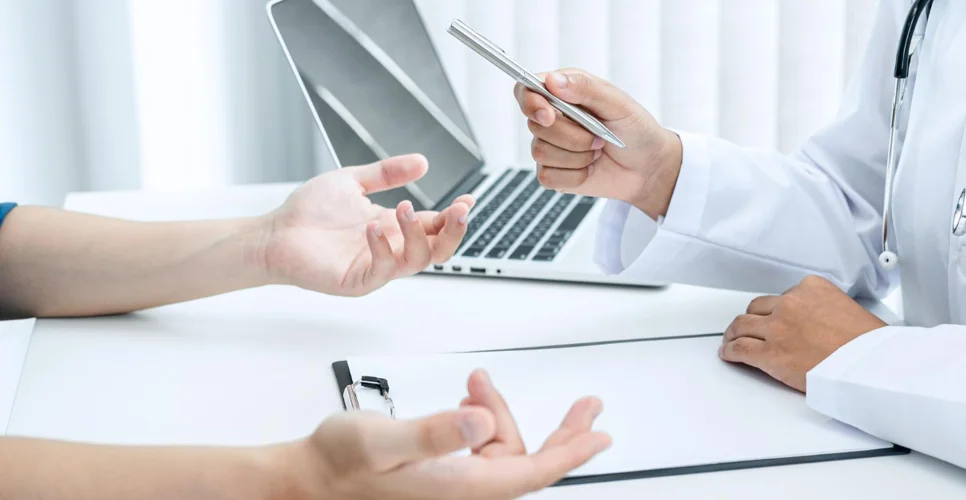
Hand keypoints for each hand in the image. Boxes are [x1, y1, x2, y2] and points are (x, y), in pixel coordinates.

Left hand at [260, 154, 474, 296]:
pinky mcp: (357, 280)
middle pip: (438, 250)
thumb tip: (422, 162)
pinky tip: (373, 228)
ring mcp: (376, 266)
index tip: (467, 199)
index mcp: (393, 227)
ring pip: (416, 261)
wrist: (275, 232)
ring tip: (401, 210)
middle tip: (458, 211)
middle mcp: (390, 248)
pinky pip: (382, 271)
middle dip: (453, 232)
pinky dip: (383, 249)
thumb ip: (387, 172)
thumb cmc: (309, 212)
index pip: (435, 225)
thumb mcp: (353, 181)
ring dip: (417, 236)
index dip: (454, 215)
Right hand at [292, 370, 610, 499]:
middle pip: (528, 459)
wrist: (310, 477)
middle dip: (558, 430)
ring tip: (474, 383)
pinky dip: (483, 418)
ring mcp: (456, 483)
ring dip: (498, 411)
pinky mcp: (446, 473)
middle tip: (588, 406)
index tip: (600, 435)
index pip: (532, 472)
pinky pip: (482, 445)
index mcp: (459, 487)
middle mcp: (464, 490)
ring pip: (503, 445)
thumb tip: (476, 421)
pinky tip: (470, 399)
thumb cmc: (338, 464)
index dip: (571, 453)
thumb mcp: (381, 440)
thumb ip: (432, 432)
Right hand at [514, 69, 682, 218]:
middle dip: (571, 135)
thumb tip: (552, 81)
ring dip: (577, 156)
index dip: (530, 102)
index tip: (548, 115)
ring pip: (541, 152)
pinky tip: (589, 168)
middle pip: (535, 125)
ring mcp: (550, 146)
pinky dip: (574, 175)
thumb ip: (585, 88)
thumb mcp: (618, 103)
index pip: (526, 90)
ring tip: (597, 151)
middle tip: (600, 137)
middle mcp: (553, 117)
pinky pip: (548, 176)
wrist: (648, 167)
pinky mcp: (553, 173)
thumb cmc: (636, 130)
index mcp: (564, 92)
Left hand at [719, 276, 886, 391]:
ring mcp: (777, 327)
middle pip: (758, 308)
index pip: (783, 295)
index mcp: (810, 288)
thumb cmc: (866, 343)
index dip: (776, 309)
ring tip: (731, 339)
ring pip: (743, 325)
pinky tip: (728, 353)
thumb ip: (824, 308)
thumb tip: (815, 322)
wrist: (868, 363)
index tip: (774, 317)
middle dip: (752, 318)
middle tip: (747, 327)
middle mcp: (790, 303)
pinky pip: (740, 349)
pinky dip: (730, 351)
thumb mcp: (846, 308)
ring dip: (734, 332)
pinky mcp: (770, 353)